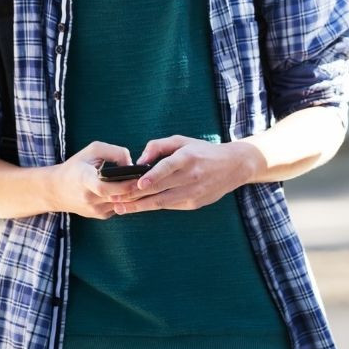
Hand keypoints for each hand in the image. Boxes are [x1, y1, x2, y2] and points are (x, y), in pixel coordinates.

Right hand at [50, 141, 143, 218]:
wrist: (56, 190)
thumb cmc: (77, 166)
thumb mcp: (92, 151)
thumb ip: (114, 152)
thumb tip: (132, 164)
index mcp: (84, 180)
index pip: (104, 187)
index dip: (124, 183)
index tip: (138, 176)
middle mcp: (89, 198)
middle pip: (118, 197)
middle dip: (136, 188)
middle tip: (151, 178)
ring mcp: (94, 210)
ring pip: (122, 204)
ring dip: (135, 195)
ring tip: (147, 183)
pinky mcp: (99, 215)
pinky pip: (119, 207)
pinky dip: (128, 199)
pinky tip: (136, 190)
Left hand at [110, 136, 253, 214]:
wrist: (234, 166)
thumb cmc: (203, 151)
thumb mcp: (183, 141)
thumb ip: (159, 145)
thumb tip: (140, 159)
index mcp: (188, 157)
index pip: (168, 167)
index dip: (153, 176)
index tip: (138, 183)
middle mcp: (192, 176)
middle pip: (159, 188)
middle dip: (134, 194)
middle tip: (114, 198)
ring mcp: (194, 192)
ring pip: (162, 202)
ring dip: (139, 206)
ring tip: (120, 208)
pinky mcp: (195, 203)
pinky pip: (170, 206)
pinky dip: (152, 207)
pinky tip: (138, 207)